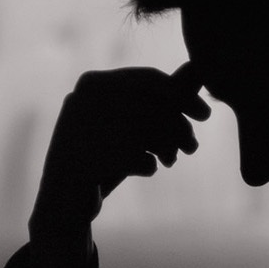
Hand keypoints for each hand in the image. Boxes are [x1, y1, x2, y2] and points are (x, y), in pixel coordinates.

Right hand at [30, 63, 210, 237]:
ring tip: (171, 160)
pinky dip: (149, 166)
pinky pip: (138, 158)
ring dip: (169, 147)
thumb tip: (197, 67)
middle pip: (152, 106)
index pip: (149, 79)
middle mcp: (83, 101)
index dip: (182, 95)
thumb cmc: (102, 154)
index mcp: (92, 84)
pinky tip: (148, 169)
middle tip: (193, 146)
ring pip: (148, 131)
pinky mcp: (88, 161)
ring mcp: (82, 130)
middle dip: (179, 127)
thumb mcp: (132, 123)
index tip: (205, 114)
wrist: (63, 200)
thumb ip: (164, 95)